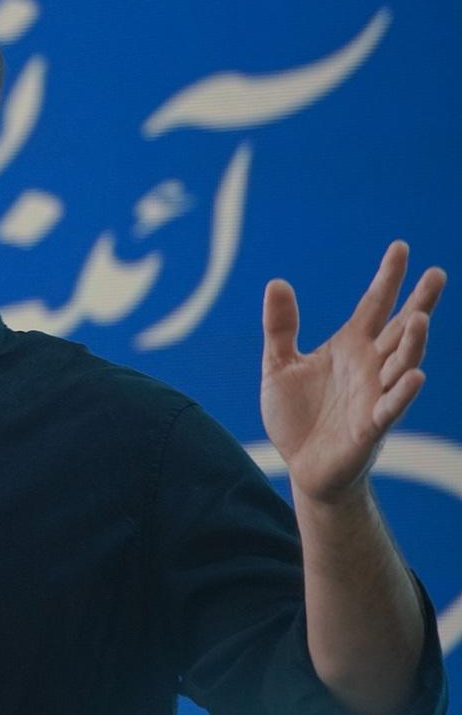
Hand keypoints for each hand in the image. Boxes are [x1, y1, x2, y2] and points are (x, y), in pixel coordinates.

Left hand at [261, 240, 444, 503]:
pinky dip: (402, 392)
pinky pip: (390, 407)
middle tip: (437, 274)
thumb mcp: (279, 365)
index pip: (374, 306)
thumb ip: (280, 327)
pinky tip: (414, 374)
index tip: (401, 248)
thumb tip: (276, 282)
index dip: (387, 279)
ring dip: (412, 343)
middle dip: (418, 304)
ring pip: (400, 364)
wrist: (301, 467)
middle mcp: (369, 367)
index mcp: (350, 347)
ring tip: (419, 318)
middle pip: (399, 330)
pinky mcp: (370, 427)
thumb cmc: (296, 417)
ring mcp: (374, 395)